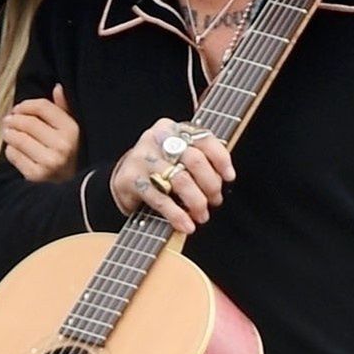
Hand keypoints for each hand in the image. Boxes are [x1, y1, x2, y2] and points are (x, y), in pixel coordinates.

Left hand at [3, 83, 80, 179]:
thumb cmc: (69, 155)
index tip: (18, 108)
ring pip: (18, 138)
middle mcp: (62, 146)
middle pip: (28, 122)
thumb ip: (64, 109)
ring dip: (9, 133)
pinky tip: (14, 150)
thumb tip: (57, 87)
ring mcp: (49, 162)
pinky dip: (10, 150)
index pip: (42, 107)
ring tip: (8, 133)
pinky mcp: (36, 175)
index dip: (26, 105)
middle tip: (7, 120)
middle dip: (13, 119)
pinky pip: (14, 155)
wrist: (71, 189)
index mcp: (72, 130)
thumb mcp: (71, 132)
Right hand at [109, 118, 233, 233]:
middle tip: (214, 201)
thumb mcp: (179, 156)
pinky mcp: (130, 179)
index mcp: (173, 128)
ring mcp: (142, 158)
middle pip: (194, 160)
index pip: (204, 139)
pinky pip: (160, 199)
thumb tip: (225, 178)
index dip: (221, 159)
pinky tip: (185, 225)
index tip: (229, 177)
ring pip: (180, 180)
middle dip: (210, 185)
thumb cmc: (160, 169)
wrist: (124, 180)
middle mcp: (157, 139)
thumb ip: (201, 159)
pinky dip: (176, 215)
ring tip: (201, 216)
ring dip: (196, 202)